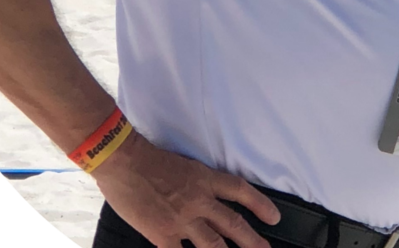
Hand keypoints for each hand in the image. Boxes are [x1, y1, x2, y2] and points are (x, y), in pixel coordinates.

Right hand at [92, 130, 281, 247]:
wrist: (124, 160)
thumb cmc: (148, 158)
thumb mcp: (182, 166)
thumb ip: (195, 184)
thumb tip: (205, 201)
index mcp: (204, 178)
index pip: (239, 190)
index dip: (260, 204)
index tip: (274, 216)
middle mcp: (199, 200)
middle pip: (233, 223)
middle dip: (252, 240)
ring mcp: (183, 220)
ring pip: (214, 245)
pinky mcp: (164, 235)